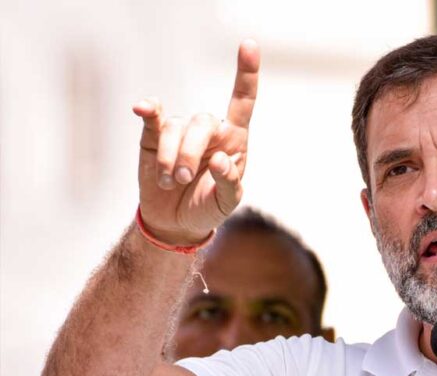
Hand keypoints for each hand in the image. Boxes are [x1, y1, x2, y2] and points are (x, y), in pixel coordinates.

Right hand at [132, 39, 259, 244]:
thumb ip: (229, 181)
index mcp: (233, 140)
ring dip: (172, 158)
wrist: (176, 222)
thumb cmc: (208, 207)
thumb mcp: (227, 202)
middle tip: (186, 179)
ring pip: (175, 129)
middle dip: (192, 151)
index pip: (242, 101)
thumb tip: (221, 160)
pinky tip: (142, 108)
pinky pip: (153, 118)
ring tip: (172, 183)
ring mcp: (180, 132)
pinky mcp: (154, 138)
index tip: (249, 45)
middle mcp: (208, 130)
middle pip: (202, 121)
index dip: (246, 74)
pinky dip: (148, 110)